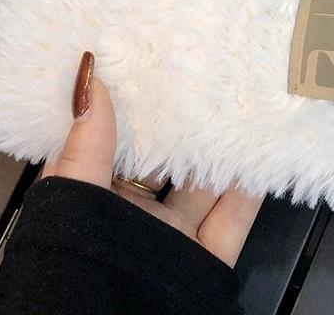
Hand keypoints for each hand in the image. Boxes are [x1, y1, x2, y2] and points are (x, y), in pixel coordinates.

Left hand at [42, 52, 261, 266]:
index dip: (133, 103)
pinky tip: (261, 155)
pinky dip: (249, 190)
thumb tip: (89, 75)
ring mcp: (171, 235)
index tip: (155, 64)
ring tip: (243, 104)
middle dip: (186, 122)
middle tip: (210, 75)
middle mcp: (134, 213)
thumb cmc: (71, 269)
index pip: (114, 139)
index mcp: (93, 196)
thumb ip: (86, 144)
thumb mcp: (71, 198)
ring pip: (204, 184)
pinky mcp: (204, 258)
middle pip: (166, 159)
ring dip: (223, 150)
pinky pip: (232, 218)